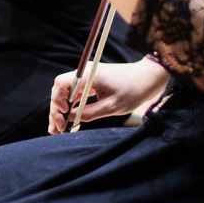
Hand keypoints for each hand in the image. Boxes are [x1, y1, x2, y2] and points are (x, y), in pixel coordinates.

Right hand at [47, 58, 169, 133]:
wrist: (147, 78)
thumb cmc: (133, 90)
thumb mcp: (112, 107)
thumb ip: (89, 113)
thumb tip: (70, 118)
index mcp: (88, 75)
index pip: (61, 83)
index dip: (58, 100)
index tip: (64, 114)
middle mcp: (85, 73)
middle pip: (61, 90)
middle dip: (56, 110)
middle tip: (56, 129)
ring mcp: (88, 77)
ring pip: (67, 93)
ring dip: (61, 110)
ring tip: (58, 129)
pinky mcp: (92, 82)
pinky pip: (76, 94)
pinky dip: (71, 106)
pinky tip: (68, 119)